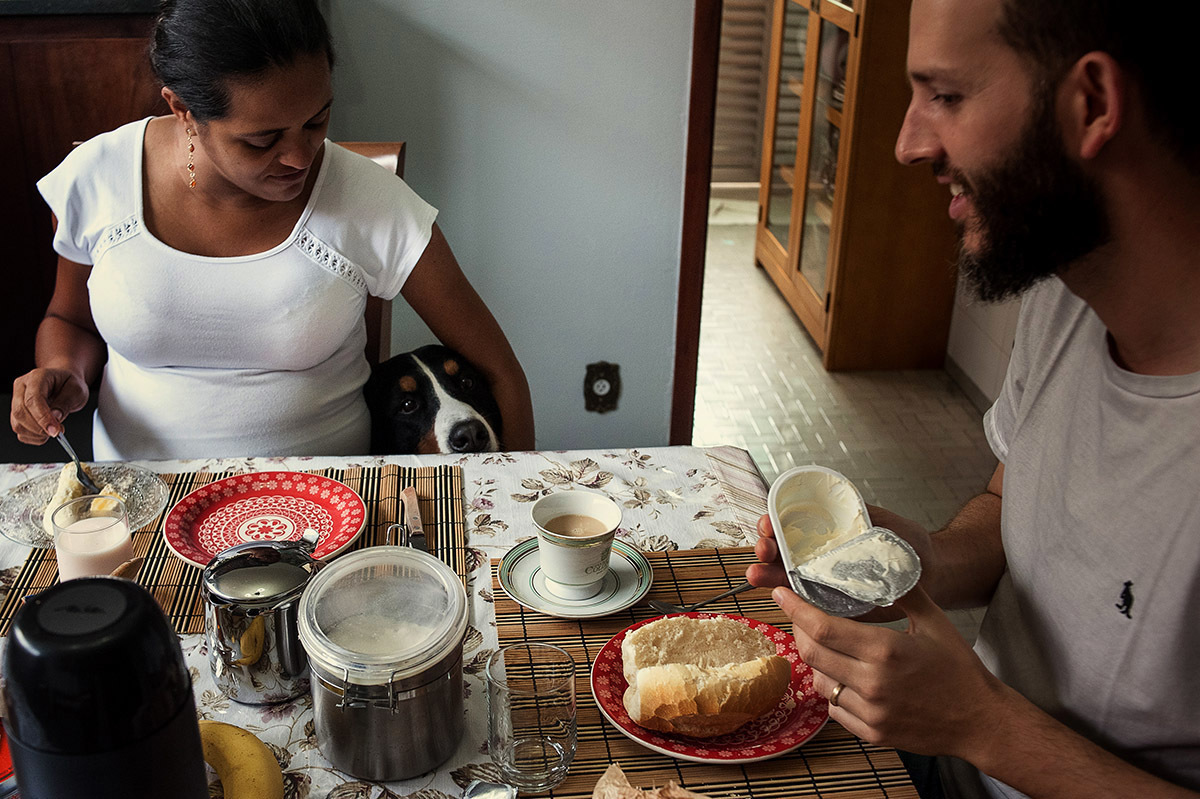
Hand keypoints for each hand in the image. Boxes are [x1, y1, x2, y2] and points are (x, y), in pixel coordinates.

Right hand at [10, 367, 88, 443]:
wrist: (63, 383)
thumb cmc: (69, 384)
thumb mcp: (77, 390)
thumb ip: (66, 402)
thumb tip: (55, 417)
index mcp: (36, 377)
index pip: (33, 399)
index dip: (43, 417)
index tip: (55, 430)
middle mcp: (22, 388)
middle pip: (20, 412)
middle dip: (40, 427)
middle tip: (58, 431)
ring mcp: (16, 401)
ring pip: (17, 424)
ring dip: (37, 434)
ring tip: (54, 430)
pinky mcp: (17, 414)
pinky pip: (20, 431)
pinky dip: (34, 437)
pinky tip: (46, 431)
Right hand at [746, 506, 935, 619]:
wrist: (934, 574)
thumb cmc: (908, 545)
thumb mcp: (881, 522)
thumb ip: (858, 515)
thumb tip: (837, 505)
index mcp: (826, 534)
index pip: (789, 525)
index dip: (773, 523)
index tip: (769, 524)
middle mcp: (819, 557)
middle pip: (781, 552)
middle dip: (765, 548)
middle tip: (763, 549)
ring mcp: (824, 583)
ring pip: (786, 579)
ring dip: (767, 575)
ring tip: (755, 574)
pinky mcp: (834, 608)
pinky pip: (807, 606)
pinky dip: (789, 602)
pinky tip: (776, 597)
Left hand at [774, 584, 1002, 759]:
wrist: (981, 720)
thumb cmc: (959, 668)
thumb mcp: (933, 621)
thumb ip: (902, 591)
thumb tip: (878, 561)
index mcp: (884, 651)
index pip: (822, 627)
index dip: (795, 609)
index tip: (781, 594)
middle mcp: (872, 683)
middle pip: (812, 653)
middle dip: (798, 630)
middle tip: (800, 616)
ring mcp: (871, 713)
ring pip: (820, 682)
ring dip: (815, 661)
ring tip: (826, 645)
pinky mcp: (872, 733)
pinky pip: (835, 708)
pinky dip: (832, 688)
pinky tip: (843, 675)